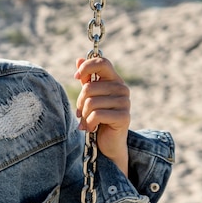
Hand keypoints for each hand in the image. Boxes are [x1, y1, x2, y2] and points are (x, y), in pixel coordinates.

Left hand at [74, 57, 129, 175]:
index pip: (102, 62)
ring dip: (84, 115)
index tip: (76, 77)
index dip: (86, 67)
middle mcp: (122, 88)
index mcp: (114, 80)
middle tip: (81, 113)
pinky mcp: (124, 117)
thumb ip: (86, 79)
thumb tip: (79, 59)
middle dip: (80, 102)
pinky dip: (89, 123)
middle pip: (89, 88)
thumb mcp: (90, 97)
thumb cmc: (98, 117)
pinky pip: (96, 115)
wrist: (109, 142)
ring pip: (91, 102)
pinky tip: (91, 128)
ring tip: (86, 121)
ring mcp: (125, 102)